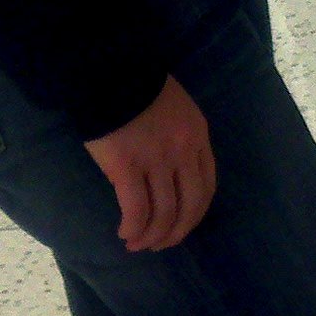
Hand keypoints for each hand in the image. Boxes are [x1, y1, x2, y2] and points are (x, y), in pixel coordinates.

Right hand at [84, 75, 215, 252]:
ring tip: (136, 244)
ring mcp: (157, 161)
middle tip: (159, 245)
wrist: (109, 70)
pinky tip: (125, 233)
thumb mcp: (175, 109)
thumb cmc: (137, 87)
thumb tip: (170, 174)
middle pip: (188, 206)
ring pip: (162, 213)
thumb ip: (179, 139)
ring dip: (150, 236)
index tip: (179, 227)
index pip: (206, 187)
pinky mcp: (127, 168)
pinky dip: (133, 227)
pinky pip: (136, 209)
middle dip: (175, 233)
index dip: (194, 214)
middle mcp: (183, 152)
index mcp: (197, 136)